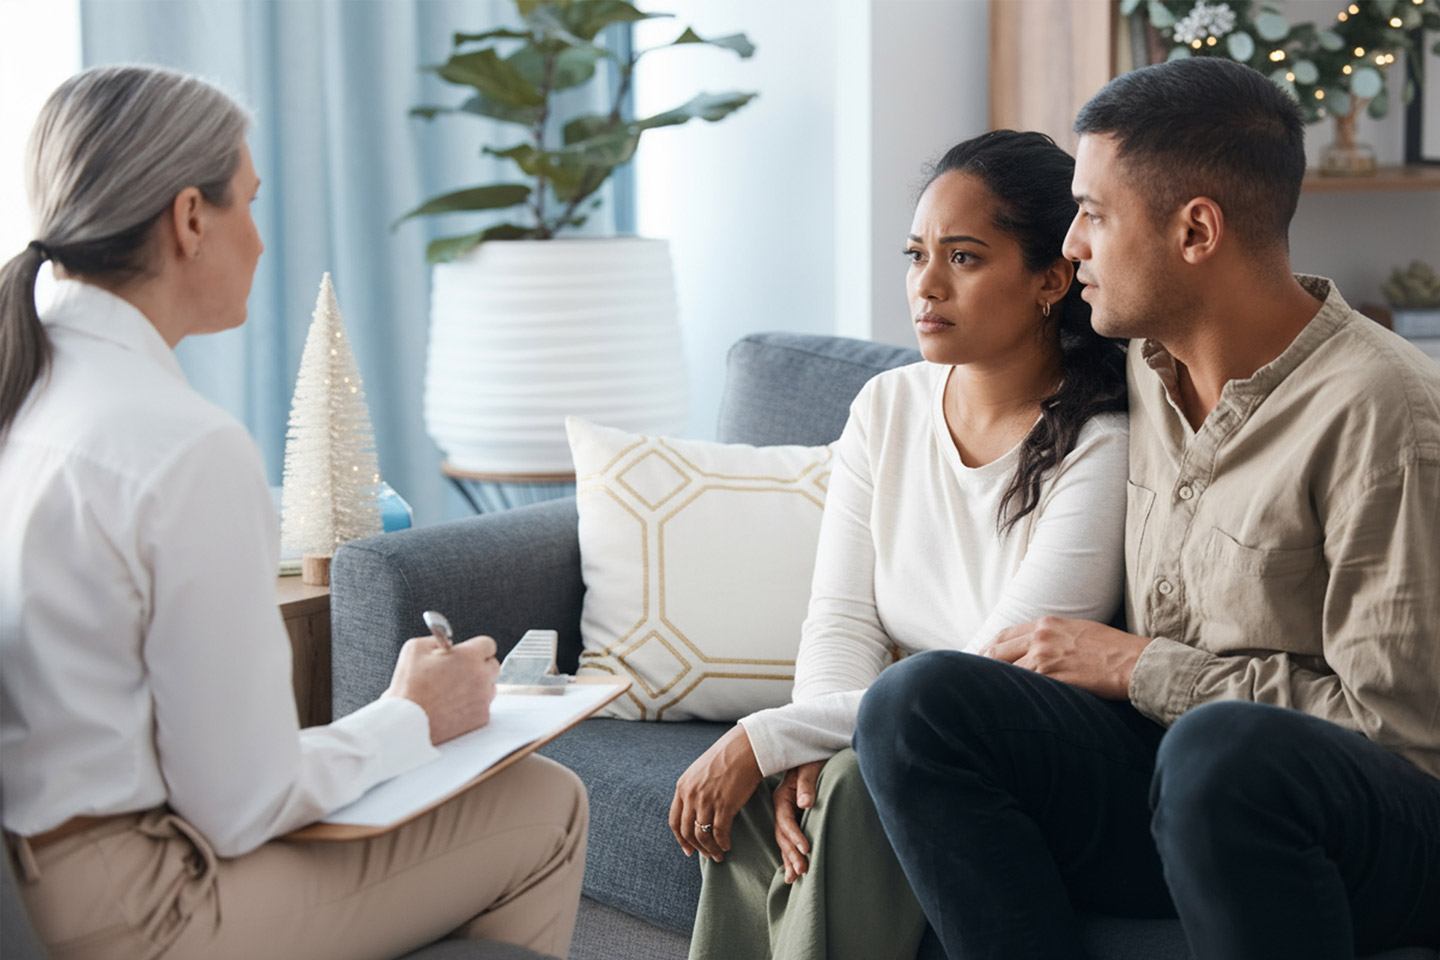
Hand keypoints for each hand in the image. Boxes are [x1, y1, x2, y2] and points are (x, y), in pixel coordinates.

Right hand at [383, 633, 499, 744]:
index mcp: (468, 656)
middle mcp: (481, 676)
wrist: (406, 722)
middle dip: (479, 666)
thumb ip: (436, 639)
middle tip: (461, 672)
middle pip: (493, 665)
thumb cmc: (409, 686)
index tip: (469, 653)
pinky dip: (473, 706)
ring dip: (478, 687)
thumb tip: (446, 642)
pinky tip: (454, 706)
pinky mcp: (481, 717)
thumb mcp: (415, 649)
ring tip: (453, 692)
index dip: (476, 648)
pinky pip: (484, 706)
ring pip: (490, 687)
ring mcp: (483, 698)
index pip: (488, 645)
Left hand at [669, 725, 762, 862]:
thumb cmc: (727, 757)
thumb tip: (696, 812)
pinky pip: (719, 832)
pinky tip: (727, 846)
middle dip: (696, 848)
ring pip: (702, 835)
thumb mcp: (700, 771)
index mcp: (683, 786)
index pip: (675, 821)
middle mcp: (691, 795)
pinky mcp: (725, 805)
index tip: (688, 850)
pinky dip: (722, 843)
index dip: (680, 839)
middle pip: (687, 832)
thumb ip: (694, 790)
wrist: (746, 748)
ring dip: (710, 849)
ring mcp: (707, 800)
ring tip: (718, 855)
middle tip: (706, 855)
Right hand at [773, 760, 824, 882]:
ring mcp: (786, 815)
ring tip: (796, 877)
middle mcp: (781, 808)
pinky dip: (790, 856)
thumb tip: (805, 803)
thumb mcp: (809, 767)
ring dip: (789, 859)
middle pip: (783, 835)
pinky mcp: (793, 819)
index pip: (786, 821)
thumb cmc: (812, 759)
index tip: (807, 849)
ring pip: (784, 841)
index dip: (795, 836)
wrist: (811, 752)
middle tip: (803, 870)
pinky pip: (789, 840)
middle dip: (792, 854)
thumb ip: (806, 785)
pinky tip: (791, 873)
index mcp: (782, 797)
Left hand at [980, 616, 1150, 699]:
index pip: (1003, 635)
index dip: (987, 649)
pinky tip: (1006, 703)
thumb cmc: (1113, 648)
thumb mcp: (1077, 630)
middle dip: (982, 666)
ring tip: (985, 696)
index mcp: (1046, 624)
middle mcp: (1040, 637)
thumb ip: (1052, 637)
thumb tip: (1035, 649)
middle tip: (973, 680)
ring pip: (1006, 670)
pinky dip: (1012, 693)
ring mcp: (1044, 657)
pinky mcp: (1053, 677)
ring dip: (996, 683)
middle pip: (996, 652)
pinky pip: (1023, 686)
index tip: (979, 659)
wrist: (1135, 662)